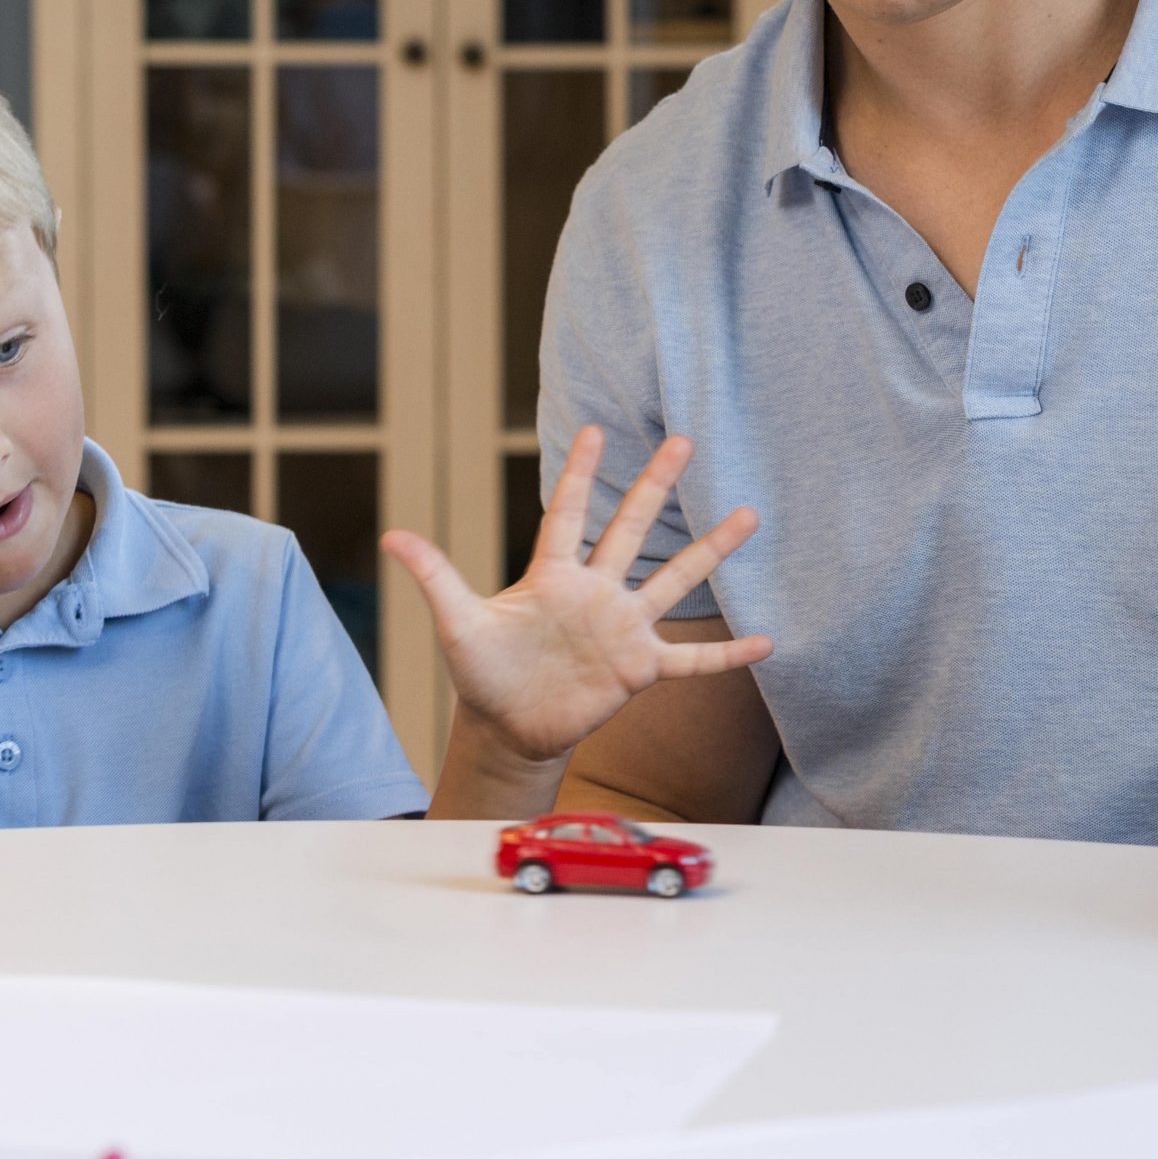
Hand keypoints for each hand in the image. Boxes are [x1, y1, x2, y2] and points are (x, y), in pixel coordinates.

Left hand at [383, 426, 771, 763]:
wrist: (507, 728)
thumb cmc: (482, 673)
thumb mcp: (458, 623)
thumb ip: (435, 576)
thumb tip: (391, 534)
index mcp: (553, 575)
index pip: (567, 513)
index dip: (579, 474)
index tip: (593, 430)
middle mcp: (595, 591)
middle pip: (633, 528)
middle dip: (656, 484)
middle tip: (685, 440)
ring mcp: (623, 628)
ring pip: (676, 579)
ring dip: (712, 550)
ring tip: (749, 515)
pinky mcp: (639, 669)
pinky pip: (692, 660)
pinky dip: (727, 656)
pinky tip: (766, 644)